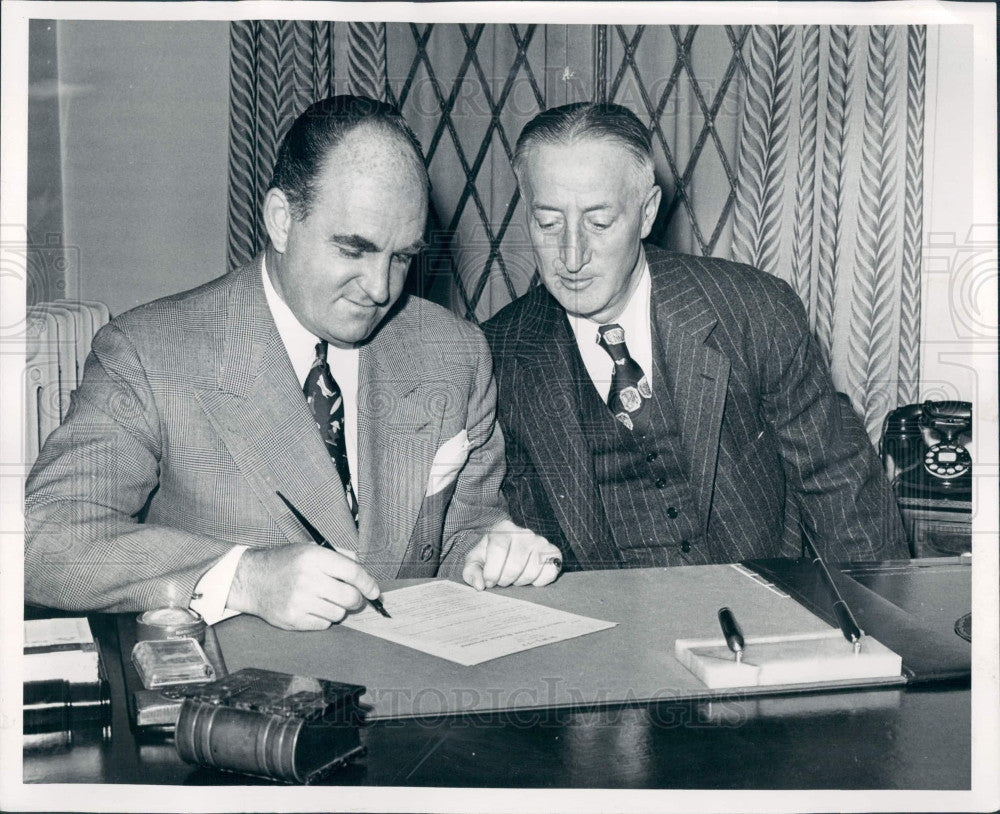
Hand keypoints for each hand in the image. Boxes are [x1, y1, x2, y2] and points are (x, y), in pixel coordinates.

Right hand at [227, 544, 380, 629]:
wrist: (252, 579)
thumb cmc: (286, 563)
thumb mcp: (310, 549)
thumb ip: (338, 557)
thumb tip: (363, 573)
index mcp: (314, 557)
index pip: (353, 572)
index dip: (368, 584)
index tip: (374, 592)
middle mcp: (307, 578)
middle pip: (350, 597)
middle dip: (356, 600)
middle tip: (352, 598)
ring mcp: (299, 601)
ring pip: (338, 614)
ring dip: (338, 609)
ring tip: (324, 599)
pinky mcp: (293, 619)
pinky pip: (323, 625)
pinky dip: (323, 618)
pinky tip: (312, 608)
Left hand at [462, 519, 561, 590]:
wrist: (509, 548)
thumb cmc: (490, 556)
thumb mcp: (475, 561)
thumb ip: (471, 572)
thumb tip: (480, 585)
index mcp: (502, 529)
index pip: (499, 550)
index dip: (492, 572)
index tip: (489, 582)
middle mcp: (524, 533)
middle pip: (515, 564)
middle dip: (505, 580)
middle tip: (502, 581)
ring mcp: (541, 542)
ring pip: (531, 571)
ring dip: (520, 582)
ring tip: (514, 578)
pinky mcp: (553, 553)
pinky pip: (549, 573)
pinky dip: (539, 582)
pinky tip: (530, 579)